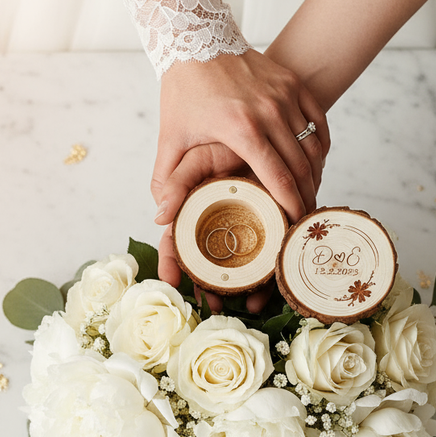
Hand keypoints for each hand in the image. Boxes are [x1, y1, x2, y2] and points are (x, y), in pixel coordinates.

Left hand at [151, 49, 329, 227]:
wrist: (196, 39)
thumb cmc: (184, 92)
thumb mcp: (170, 138)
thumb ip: (166, 180)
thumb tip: (160, 217)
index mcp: (241, 129)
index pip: (278, 178)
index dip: (291, 206)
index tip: (294, 226)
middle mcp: (269, 111)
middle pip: (301, 167)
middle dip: (306, 198)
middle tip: (305, 220)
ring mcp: (284, 95)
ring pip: (313, 146)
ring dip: (316, 175)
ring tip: (311, 196)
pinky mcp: (292, 83)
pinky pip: (318, 122)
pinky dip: (320, 147)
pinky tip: (315, 166)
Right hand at [156, 142, 275, 313]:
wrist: (269, 129)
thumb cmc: (226, 139)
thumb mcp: (196, 158)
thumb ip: (176, 182)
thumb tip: (159, 218)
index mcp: (196, 213)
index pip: (179, 245)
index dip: (172, 264)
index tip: (170, 282)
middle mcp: (220, 226)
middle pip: (211, 266)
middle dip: (210, 290)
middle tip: (212, 307)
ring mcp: (249, 229)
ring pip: (242, 268)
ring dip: (244, 291)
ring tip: (250, 305)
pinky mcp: (276, 228)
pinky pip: (272, 258)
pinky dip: (272, 277)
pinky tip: (271, 292)